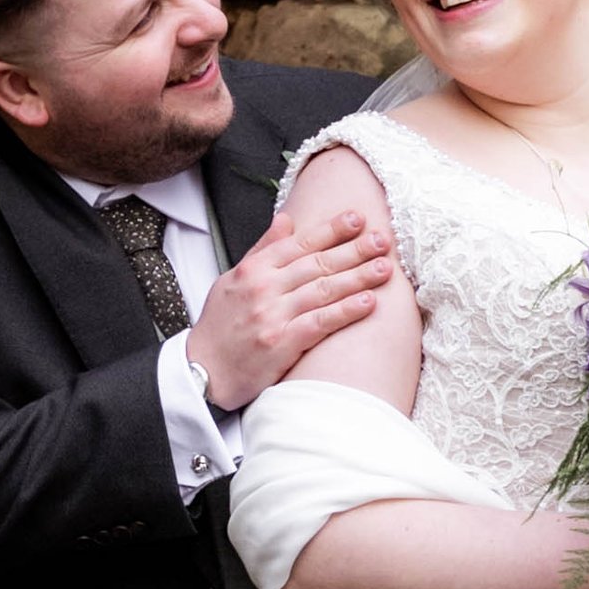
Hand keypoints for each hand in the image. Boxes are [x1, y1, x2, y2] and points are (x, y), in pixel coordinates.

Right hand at [188, 205, 393, 410]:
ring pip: (323, 290)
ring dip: (358, 277)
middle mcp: (264, 288)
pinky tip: (368, 302)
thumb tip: (287, 220)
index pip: (300, 243)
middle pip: (317, 263)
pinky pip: (320, 322)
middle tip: (383, 240)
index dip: (332, 230)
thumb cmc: (220, 325)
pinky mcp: (281, 344)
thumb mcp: (233, 278)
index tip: (357, 218)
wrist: (203, 370)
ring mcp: (273, 316)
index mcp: (254, 269)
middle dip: (354, 250)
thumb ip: (263, 249)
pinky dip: (345, 311)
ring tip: (385, 268)